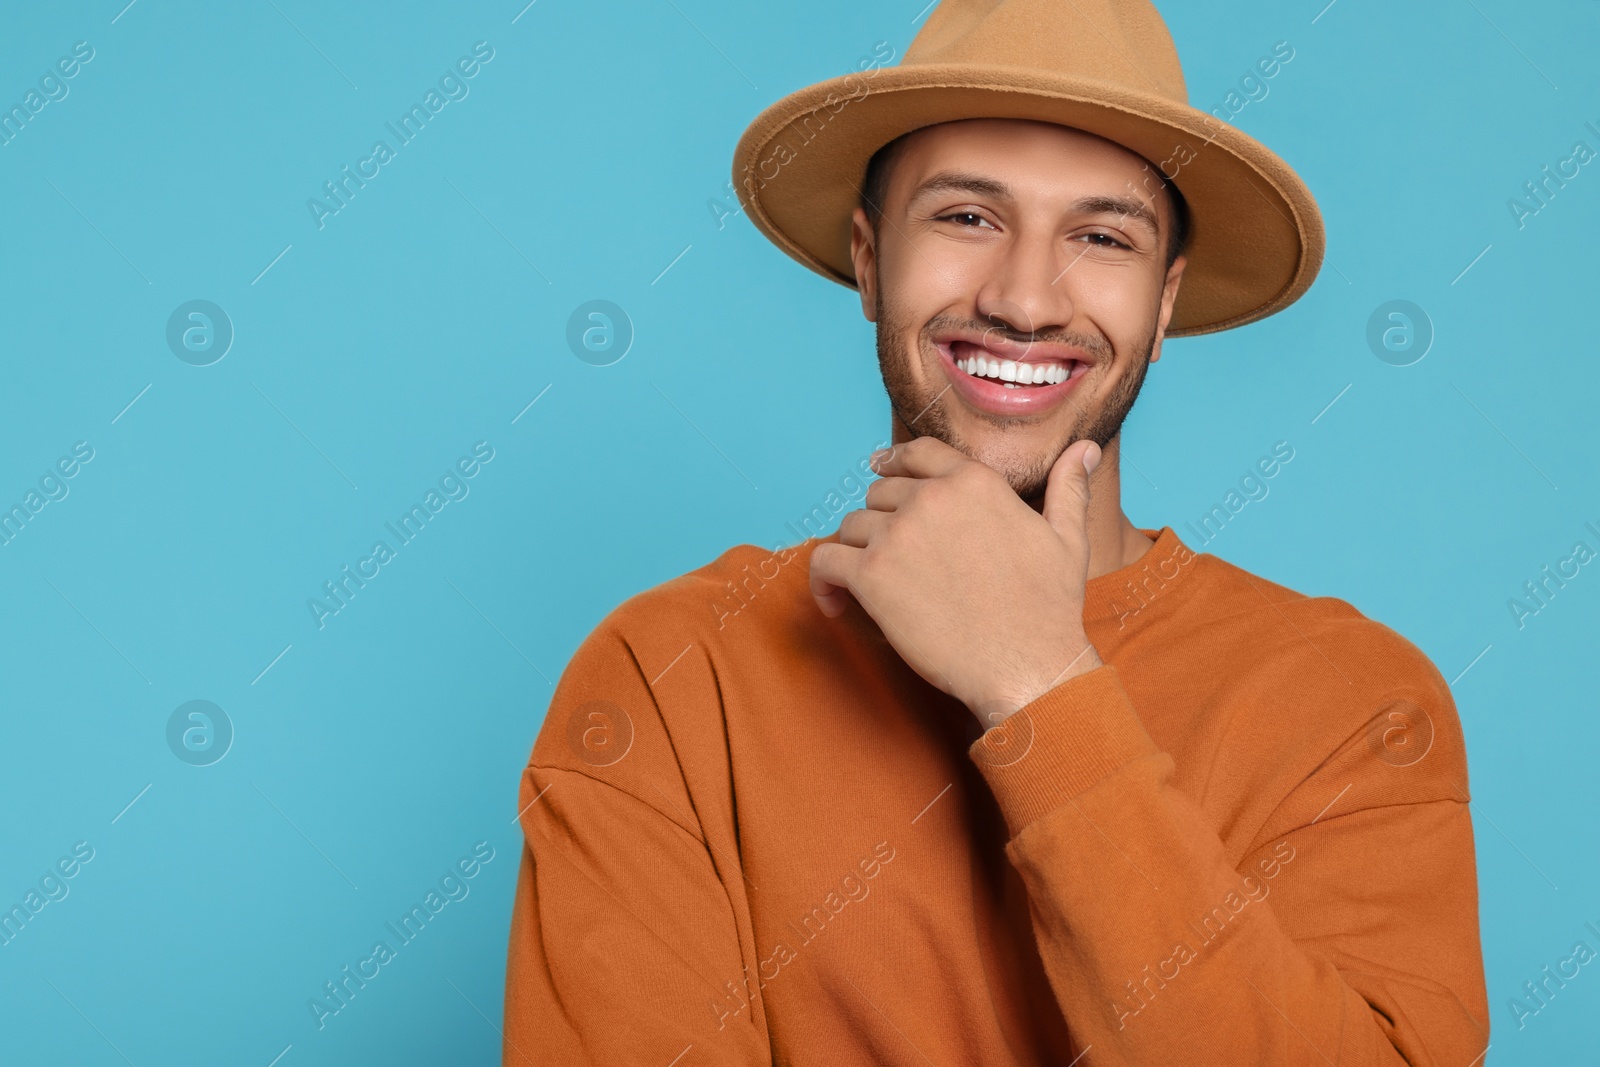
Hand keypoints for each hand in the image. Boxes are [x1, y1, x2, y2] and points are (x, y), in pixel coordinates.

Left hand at [810, 436, 1104, 725]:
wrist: (1027, 665)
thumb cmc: (1050, 608)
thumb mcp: (1067, 537)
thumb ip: (1070, 487)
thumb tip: (1087, 448)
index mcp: (973, 481)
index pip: (917, 454)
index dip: (893, 461)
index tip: (878, 470)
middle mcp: (931, 498)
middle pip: (880, 493)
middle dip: (881, 519)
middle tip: (887, 555)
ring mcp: (897, 534)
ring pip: (851, 526)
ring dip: (856, 552)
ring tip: (866, 584)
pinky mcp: (871, 575)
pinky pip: (825, 563)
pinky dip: (823, 582)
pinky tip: (835, 603)